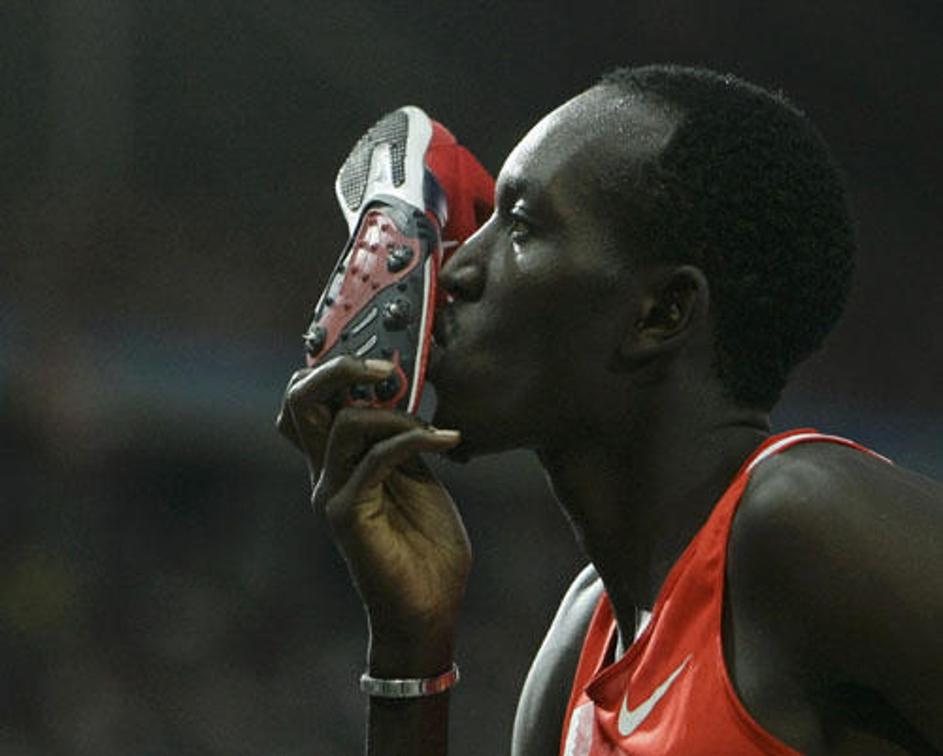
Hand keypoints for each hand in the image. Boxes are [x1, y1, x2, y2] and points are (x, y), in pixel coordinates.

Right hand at [276, 357, 470, 673]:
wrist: (428, 607)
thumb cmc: (426, 544)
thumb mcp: (417, 478)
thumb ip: (400, 440)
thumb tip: (404, 396)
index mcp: (337, 459)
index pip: (308, 399)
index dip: (330, 367)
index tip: (380, 351)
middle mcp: (323, 472)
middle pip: (298, 401)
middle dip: (337, 368)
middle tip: (385, 365)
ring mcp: (330, 492)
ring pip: (337, 423)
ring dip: (391, 412)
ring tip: (432, 425)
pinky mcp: (347, 514)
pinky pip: (375, 459)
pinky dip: (414, 440)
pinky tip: (450, 441)